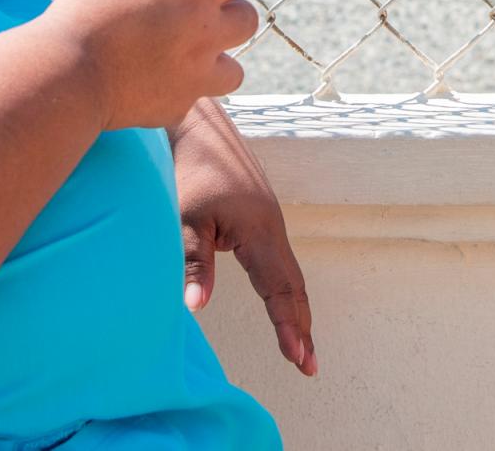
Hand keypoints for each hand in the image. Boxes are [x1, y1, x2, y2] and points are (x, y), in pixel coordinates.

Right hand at [45, 0, 259, 130]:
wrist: (64, 76)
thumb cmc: (83, 11)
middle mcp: (205, 35)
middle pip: (249, 18)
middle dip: (229, 10)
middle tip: (196, 9)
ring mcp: (196, 76)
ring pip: (235, 67)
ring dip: (217, 56)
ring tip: (186, 49)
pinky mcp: (179, 106)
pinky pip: (198, 95)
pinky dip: (185, 87)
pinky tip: (156, 77)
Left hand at [174, 101, 317, 376]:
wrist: (198, 128)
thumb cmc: (189, 171)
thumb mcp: (186, 218)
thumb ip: (194, 262)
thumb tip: (197, 308)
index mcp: (259, 230)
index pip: (278, 287)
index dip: (287, 324)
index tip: (297, 357)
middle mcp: (273, 227)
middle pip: (293, 285)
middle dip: (300, 326)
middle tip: (308, 366)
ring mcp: (271, 223)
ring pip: (290, 275)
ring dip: (297, 311)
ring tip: (301, 348)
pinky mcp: (262, 219)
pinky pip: (281, 263)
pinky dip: (287, 291)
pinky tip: (285, 307)